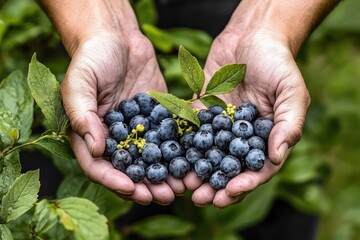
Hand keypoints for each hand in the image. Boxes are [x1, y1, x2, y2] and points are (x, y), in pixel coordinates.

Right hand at [62, 30, 179, 204]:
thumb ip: (83, 114)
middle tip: (162, 197)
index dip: (114, 181)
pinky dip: (177, 155)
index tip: (132, 188)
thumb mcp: (80, 82)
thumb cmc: (92, 57)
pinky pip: (167, 141)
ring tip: (180, 189)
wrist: (118, 37)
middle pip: (127, 170)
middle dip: (144, 186)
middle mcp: (114, 137)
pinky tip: (191, 164)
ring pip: (150, 161)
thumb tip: (96, 149)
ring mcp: (137, 130)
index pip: (98, 167)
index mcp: (91, 134)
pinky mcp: (157, 119)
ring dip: (164, 177)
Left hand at [184, 28, 309, 207]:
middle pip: (228, 168)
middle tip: (200, 199)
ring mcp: (220, 127)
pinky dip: (181, 146)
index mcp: (265, 139)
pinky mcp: (201, 112)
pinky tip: (169, 157)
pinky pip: (190, 131)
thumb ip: (289, 124)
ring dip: (195, 172)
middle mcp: (241, 138)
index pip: (257, 169)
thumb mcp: (291, 92)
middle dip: (215, 186)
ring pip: (207, 156)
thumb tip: (277, 157)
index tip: (230, 193)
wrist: (252, 36)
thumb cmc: (278, 63)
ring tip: (182, 185)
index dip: (245, 184)